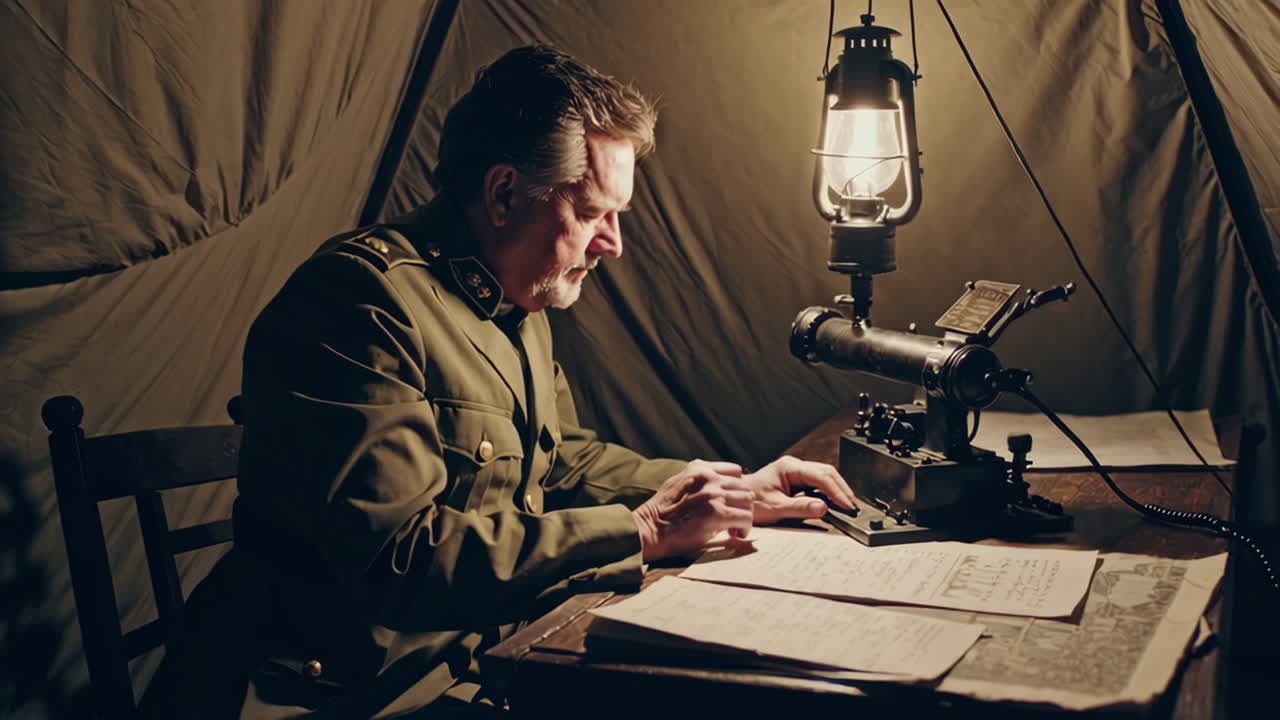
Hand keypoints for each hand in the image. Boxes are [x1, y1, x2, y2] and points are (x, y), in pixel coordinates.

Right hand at [632, 460, 753, 561]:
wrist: (650, 529)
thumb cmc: (662, 512)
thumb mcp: (677, 483)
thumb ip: (698, 480)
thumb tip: (719, 488)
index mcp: (699, 468)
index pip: (735, 471)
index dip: (735, 489)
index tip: (730, 503)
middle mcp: (708, 477)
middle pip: (744, 487)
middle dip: (741, 504)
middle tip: (734, 520)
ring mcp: (713, 494)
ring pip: (748, 501)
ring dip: (744, 516)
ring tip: (734, 528)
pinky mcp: (717, 513)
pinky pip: (746, 517)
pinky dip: (744, 528)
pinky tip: (735, 535)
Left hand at [741, 455, 855, 524]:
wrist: (737, 501)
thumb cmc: (751, 502)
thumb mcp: (775, 508)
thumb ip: (800, 508)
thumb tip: (823, 507)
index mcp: (789, 467)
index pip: (820, 477)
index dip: (837, 491)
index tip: (847, 505)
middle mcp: (794, 466)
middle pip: (826, 473)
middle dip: (841, 489)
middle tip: (853, 506)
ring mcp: (796, 472)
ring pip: (824, 477)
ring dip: (837, 490)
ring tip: (848, 505)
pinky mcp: (796, 481)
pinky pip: (817, 484)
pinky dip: (828, 493)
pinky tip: (835, 503)